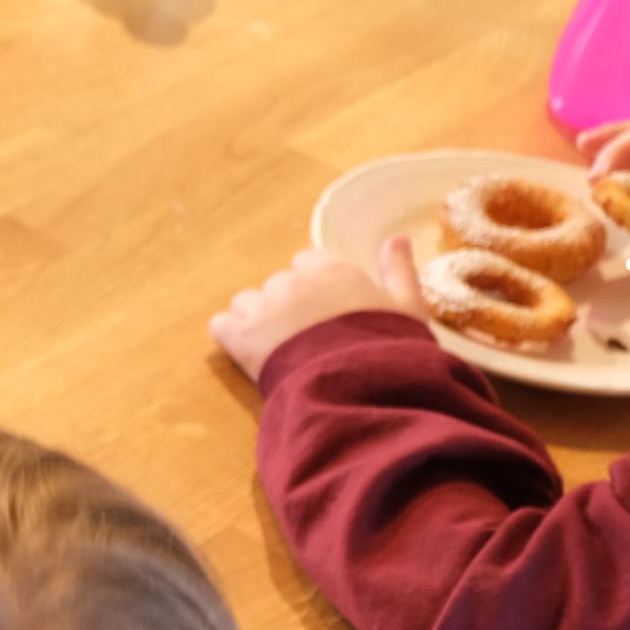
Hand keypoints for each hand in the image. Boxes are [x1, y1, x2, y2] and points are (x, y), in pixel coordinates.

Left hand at [210, 240, 423, 383]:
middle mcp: (292, 282)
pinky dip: (231, 337)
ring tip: (280, 350)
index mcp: (331, 270)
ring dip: (257, 320)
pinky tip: (250, 355)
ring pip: (246, 303)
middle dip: (288, 306)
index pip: (308, 262)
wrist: (360, 391)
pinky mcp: (239, 338)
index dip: (315, 285)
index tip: (325, 310)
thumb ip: (399, 270)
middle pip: (278, 284)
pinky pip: (221, 325)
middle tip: (308, 338)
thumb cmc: (390, 349)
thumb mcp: (408, 307)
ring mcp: (262, 308)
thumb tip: (397, 237)